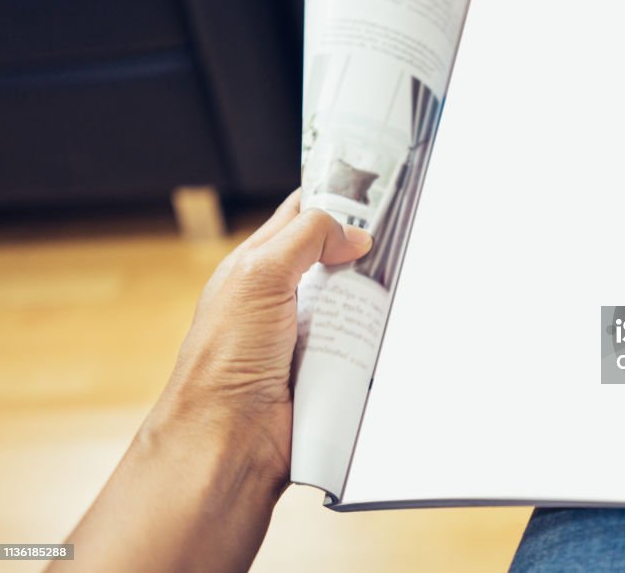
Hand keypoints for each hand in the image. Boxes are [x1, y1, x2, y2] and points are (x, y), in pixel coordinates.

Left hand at [56, 190, 371, 572]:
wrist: (232, 438)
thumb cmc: (225, 358)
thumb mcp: (258, 275)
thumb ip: (305, 238)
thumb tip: (355, 235)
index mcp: (258, 265)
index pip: (301, 215)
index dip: (335, 197)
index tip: (374, 186)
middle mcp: (285, 296)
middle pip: (339, 258)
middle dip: (367, 249)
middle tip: (399, 237)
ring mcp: (310, 334)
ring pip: (359, 300)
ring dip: (376, 297)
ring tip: (398, 285)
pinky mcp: (331, 369)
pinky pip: (367, 343)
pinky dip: (380, 337)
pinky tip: (394, 329)